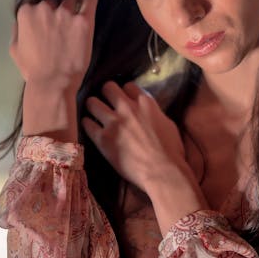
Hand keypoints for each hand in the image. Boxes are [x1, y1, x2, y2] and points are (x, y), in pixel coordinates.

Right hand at [11, 0, 97, 94]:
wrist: (53, 83)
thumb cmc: (33, 70)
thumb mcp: (15, 49)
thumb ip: (17, 29)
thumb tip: (22, 19)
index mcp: (26, 12)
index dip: (46, 3)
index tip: (52, 9)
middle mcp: (44, 8)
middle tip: (67, 8)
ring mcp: (64, 14)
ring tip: (81, 0)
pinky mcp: (83, 22)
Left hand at [82, 81, 208, 233]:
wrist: (162, 172)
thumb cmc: (171, 151)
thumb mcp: (167, 123)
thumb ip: (153, 113)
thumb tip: (146, 112)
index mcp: (145, 103)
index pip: (128, 85)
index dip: (125, 92)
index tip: (124, 98)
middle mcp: (127, 108)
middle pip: (108, 88)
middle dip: (106, 93)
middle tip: (106, 101)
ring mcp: (113, 123)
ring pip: (92, 103)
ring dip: (93, 106)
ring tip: (94, 112)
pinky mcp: (103, 139)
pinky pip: (87, 123)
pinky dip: (87, 123)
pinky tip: (90, 126)